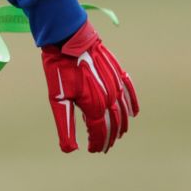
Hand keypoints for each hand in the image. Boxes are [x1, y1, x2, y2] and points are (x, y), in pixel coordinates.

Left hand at [41, 20, 139, 152]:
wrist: (68, 40)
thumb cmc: (60, 70)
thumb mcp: (57, 100)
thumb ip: (65, 125)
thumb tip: (70, 150)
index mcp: (94, 106)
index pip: (100, 131)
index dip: (97, 142)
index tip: (93, 150)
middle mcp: (109, 98)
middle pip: (113, 123)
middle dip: (109, 137)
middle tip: (104, 147)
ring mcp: (115, 84)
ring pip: (123, 110)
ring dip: (121, 125)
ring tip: (118, 135)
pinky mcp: (116, 72)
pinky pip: (129, 91)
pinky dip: (132, 103)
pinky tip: (133, 113)